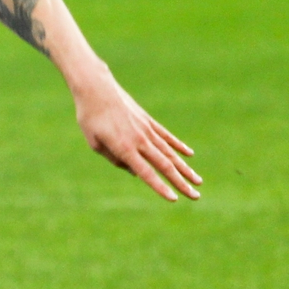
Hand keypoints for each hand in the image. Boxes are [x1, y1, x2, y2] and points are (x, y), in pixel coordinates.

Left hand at [73, 76, 199, 201]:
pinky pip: (166, 136)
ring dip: (185, 168)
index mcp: (124, 148)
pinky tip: (189, 154)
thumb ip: (115, 159)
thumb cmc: (90, 118)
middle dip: (181, 183)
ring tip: (198, 181)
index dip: (160, 187)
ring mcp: (146, 129)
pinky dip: (178, 146)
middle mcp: (140, 140)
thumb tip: (134, 171)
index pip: (146, 173)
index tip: (173, 199)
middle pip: (165, 165)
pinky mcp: (148, 120)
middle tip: (196, 196)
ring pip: (170, 152)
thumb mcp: (95, 144)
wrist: (96, 89)